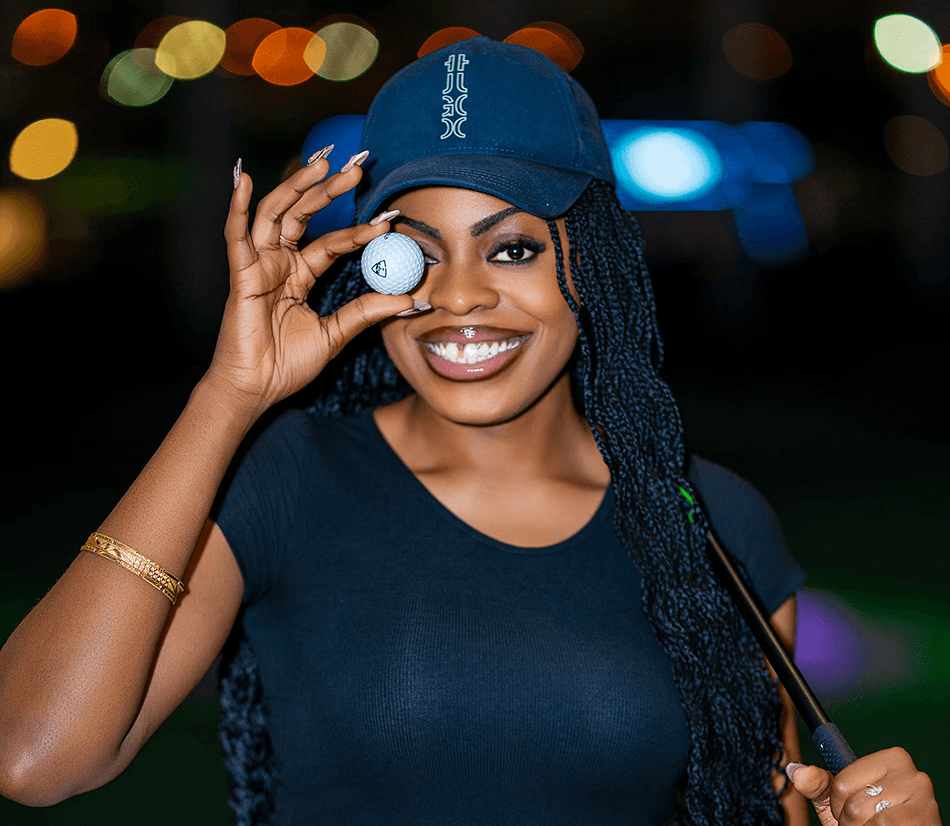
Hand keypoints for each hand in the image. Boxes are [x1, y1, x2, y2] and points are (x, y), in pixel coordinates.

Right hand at [207, 152, 417, 416]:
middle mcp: (279, 263)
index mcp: (300, 275)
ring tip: (320, 163)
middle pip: (303, 215)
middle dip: (328, 189)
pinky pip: (237, 237)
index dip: (359, 230)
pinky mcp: (241, 276)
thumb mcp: (337, 334)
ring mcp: (259, 266)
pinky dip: (239, 208)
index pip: (333, 243)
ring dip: (296, 187)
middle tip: (356, 168)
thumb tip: (409, 300)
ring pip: (276, 215)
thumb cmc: (288, 364)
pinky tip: (243, 181)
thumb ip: (367, 312)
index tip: (389, 218)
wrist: (258, 389)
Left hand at [787, 747, 940, 824]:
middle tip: (864, 823)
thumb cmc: (871, 823)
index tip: (849, 807)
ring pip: (868, 817)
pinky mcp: (928, 819)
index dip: (840, 801)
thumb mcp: (842, 803)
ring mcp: (924, 798)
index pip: (842, 780)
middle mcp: (913, 774)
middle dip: (851, 819)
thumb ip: (820, 785)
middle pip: (854, 801)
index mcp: (893, 759)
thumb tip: (795, 770)